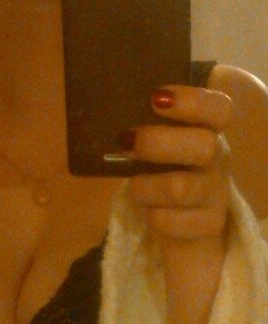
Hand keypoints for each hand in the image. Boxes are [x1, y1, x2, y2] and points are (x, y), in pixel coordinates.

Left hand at [127, 85, 232, 243]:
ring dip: (145, 186)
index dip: (191, 101)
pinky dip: (149, 216)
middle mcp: (218, 158)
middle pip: (204, 146)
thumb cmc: (160, 165)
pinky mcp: (209, 225)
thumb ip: (143, 121)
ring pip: (180, 188)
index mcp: (209, 128)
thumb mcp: (157, 138)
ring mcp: (217, 194)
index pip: (218, 108)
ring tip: (132, 184)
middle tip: (126, 141)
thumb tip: (105, 108)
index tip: (156, 98)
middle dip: (158, 143)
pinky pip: (169, 221)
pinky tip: (147, 210)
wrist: (179, 216)